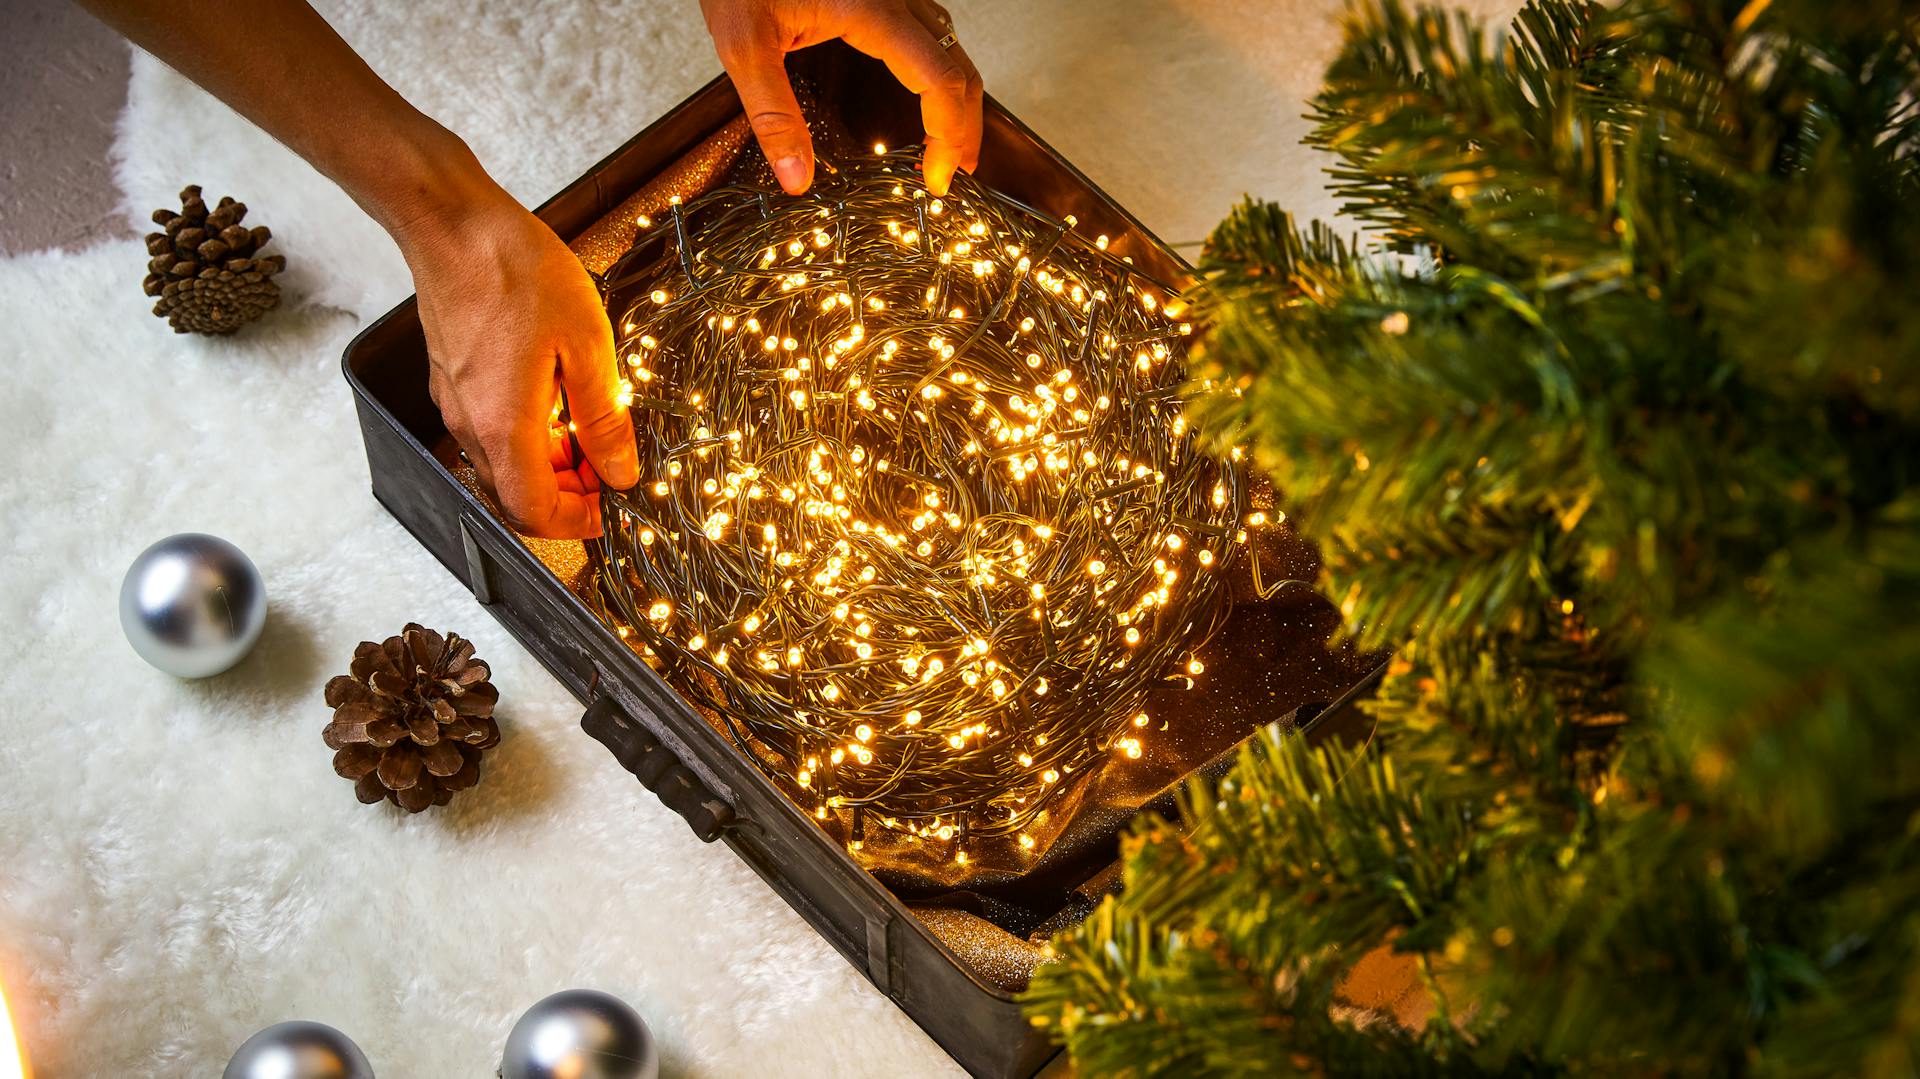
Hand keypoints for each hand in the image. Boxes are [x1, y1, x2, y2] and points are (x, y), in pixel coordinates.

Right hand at [395, 185, 638, 538]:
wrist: (453, 224)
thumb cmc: (516, 273)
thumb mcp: (587, 346)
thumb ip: (605, 418)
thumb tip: (620, 470)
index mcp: (505, 427)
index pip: (533, 512)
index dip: (575, 522)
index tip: (609, 508)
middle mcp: (472, 425)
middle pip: (515, 495)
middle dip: (565, 496)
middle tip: (607, 470)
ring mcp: (456, 402)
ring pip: (502, 465)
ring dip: (547, 466)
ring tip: (589, 434)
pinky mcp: (453, 379)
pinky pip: (489, 432)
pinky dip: (526, 438)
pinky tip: (557, 403)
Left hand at [699, 0, 982, 195]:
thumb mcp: (743, 45)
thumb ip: (772, 114)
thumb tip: (797, 178)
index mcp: (871, 10)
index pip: (939, 81)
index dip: (948, 137)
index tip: (935, 180)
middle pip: (960, 66)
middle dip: (966, 127)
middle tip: (954, 175)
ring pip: (951, 47)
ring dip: (958, 100)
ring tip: (946, 145)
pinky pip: (930, 34)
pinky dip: (940, 74)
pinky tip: (924, 98)